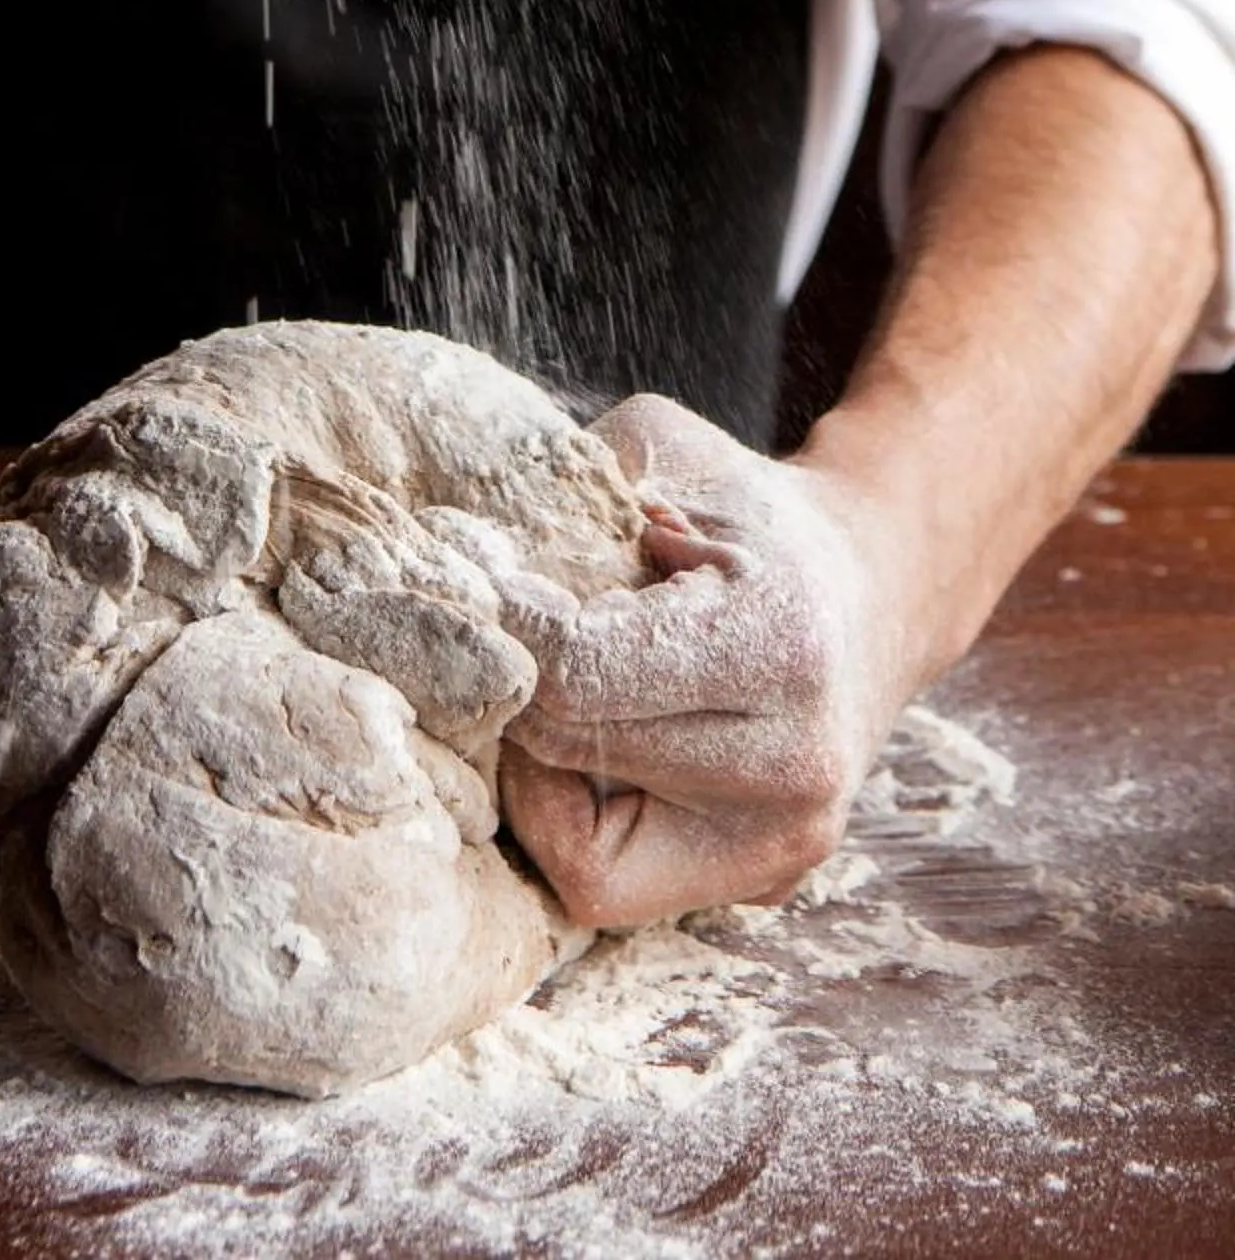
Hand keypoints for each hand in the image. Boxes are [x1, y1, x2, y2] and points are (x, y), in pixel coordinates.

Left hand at [495, 396, 911, 930]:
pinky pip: (607, 880)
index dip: (510, 628)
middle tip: (500, 633)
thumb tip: (459, 549)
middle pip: (568, 750)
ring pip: (573, 840)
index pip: (580, 671)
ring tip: (550, 687)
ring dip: (534, 760)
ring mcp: (781, 844)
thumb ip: (567, 486)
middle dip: (513, 688)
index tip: (486, 583)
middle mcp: (794, 764)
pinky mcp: (756, 884)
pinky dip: (570, 815)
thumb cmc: (750, 513)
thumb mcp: (664, 450)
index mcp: (779, 643)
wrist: (874, 589)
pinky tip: (587, 745)